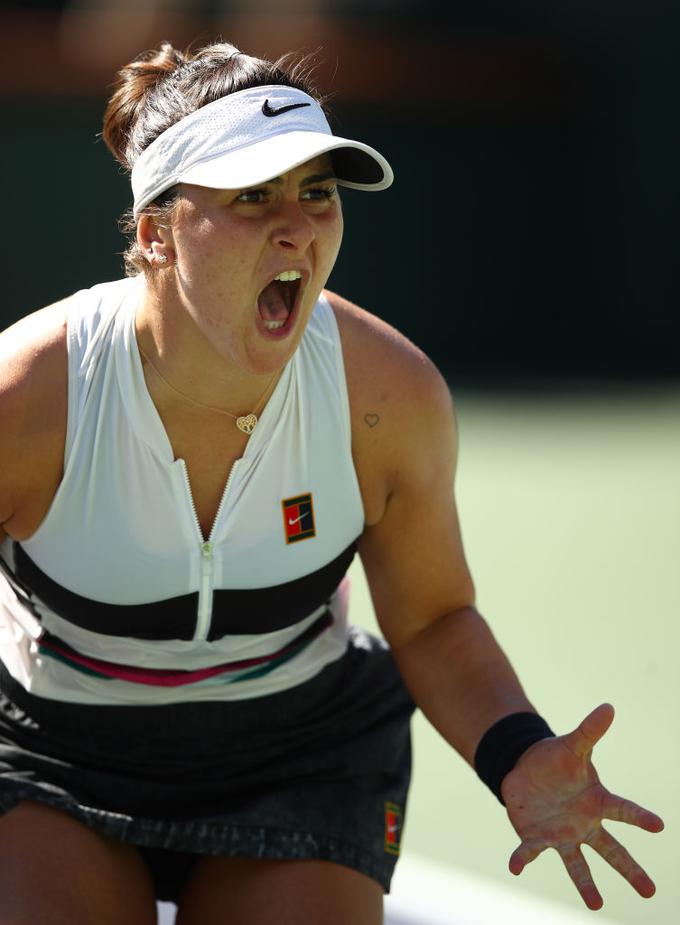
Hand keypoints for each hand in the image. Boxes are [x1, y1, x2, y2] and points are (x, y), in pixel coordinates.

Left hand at [501, 703, 663, 909]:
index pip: (622, 809)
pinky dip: (523, 858)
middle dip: (630, 870)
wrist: (527, 771)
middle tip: (651, 892)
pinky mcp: (539, 839)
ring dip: (585, 884)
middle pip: (611, 850)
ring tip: (595, 905)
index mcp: (597, 800)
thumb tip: (609, 706)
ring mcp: (563, 834)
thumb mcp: (572, 745)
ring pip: (578, 863)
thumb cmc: (556, 760)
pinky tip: (515, 866)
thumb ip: (589, 731)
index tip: (659, 825)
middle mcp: (585, 823)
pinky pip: (532, 852)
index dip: (639, 816)